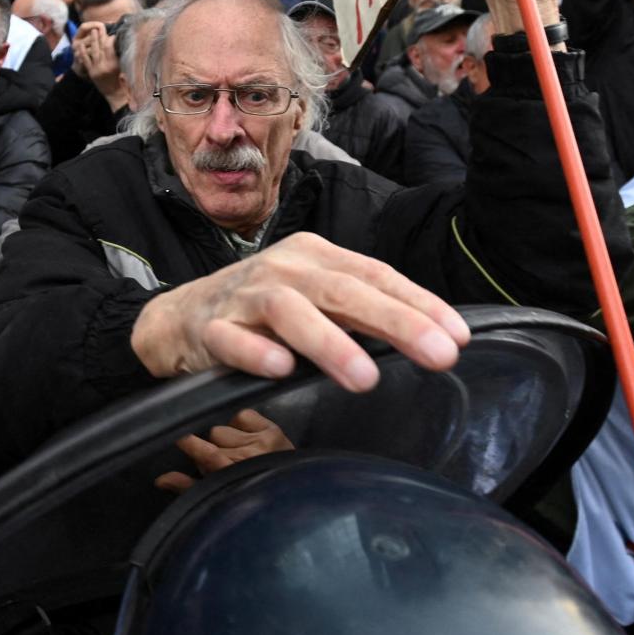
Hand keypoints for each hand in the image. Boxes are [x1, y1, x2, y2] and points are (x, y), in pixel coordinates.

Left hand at [73, 22, 127, 108]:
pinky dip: (83, 52)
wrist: (115, 95)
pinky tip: (80, 45)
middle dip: (101, 35)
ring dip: (93, 40)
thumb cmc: (122, 80)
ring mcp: (96, 69)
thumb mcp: (123, 67)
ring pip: (94, 51)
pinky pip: (85, 60)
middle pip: (102, 47)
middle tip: (100, 26)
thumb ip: (119, 56)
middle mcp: (104, 66)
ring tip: (93, 31)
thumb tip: (116, 43)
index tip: (112, 33)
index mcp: (114, 64)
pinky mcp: (91, 72)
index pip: (111, 47)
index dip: (111, 38)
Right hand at [130, 232, 469, 391]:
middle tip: (439, 354)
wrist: (175, 320)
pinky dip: (257, 354)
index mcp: (313, 256)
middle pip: (343, 291)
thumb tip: (428, 338)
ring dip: (330, 343)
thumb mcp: (313, 300)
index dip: (419, 304)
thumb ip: (360, 314)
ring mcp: (243, 298)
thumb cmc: (258, 312)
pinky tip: (282, 371)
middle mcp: (282, 270)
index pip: (375, 276)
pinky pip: (232, 342)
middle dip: (395, 322)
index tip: (458, 336)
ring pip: (289, 313)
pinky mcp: (208, 330)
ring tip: (366, 377)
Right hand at [155, 409, 294, 492]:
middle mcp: (248, 454)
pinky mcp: (273, 429)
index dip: (189, 442)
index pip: (203, 451)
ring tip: (239, 452)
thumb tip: (161, 480)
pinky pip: (242, 415)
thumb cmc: (251, 497)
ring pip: (224, 425)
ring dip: (228, 437)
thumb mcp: (218, 495)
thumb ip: (188, 485)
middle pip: (211, 436)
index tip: (178, 436)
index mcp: (232, 472)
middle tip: (223, 461)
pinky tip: (248, 439)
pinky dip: (241, 425)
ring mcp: (263, 440)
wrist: (290, 495)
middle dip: (213, 448)